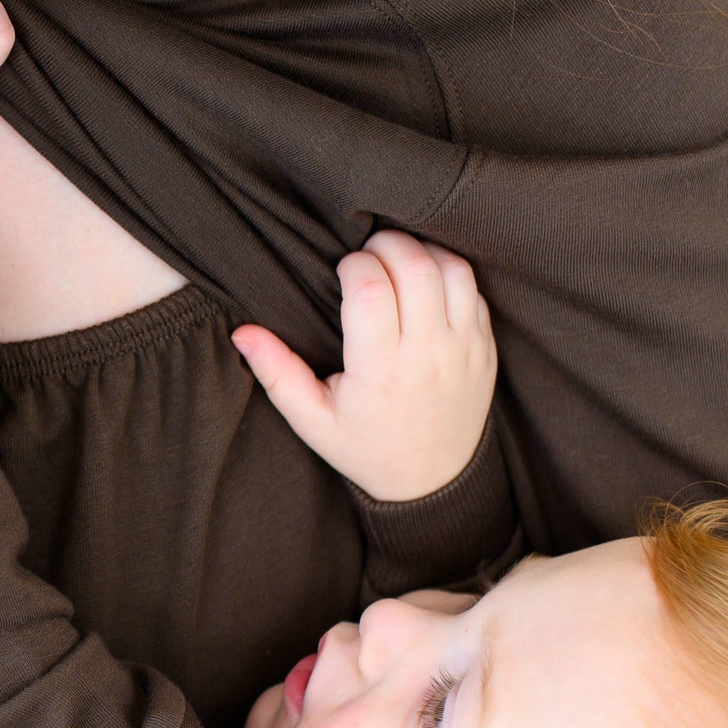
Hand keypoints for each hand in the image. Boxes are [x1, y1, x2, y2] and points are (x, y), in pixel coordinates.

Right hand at [231, 230, 495, 500]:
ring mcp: (463, 349)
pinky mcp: (485, 348)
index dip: (353, 264)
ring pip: (452, 270)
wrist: (431, 482)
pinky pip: (474, 290)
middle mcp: (427, 354)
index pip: (371, 288)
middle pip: (414, 267)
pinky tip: (425, 283)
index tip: (343, 272)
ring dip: (422, 252)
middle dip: (386, 246)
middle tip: (368, 255)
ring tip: (397, 262)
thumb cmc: (366, 448)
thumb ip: (277, 373)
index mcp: (381, 370)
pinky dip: (449, 273)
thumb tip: (242, 333)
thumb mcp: (312, 420)